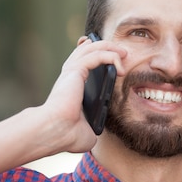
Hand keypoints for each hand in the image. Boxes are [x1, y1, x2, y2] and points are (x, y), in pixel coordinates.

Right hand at [37, 36, 126, 152]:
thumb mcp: (87, 130)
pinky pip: (96, 55)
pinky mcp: (75, 71)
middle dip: (105, 46)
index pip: (82, 63)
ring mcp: (71, 72)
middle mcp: (70, 76)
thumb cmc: (68, 135)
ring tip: (124, 53)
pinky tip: (120, 66)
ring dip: (110, 47)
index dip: (95, 55)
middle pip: (87, 50)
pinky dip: (110, 56)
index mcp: (72, 87)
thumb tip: (94, 129)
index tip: (110, 58)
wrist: (57, 132)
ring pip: (92, 48)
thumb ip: (92, 125)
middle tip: (122, 52)